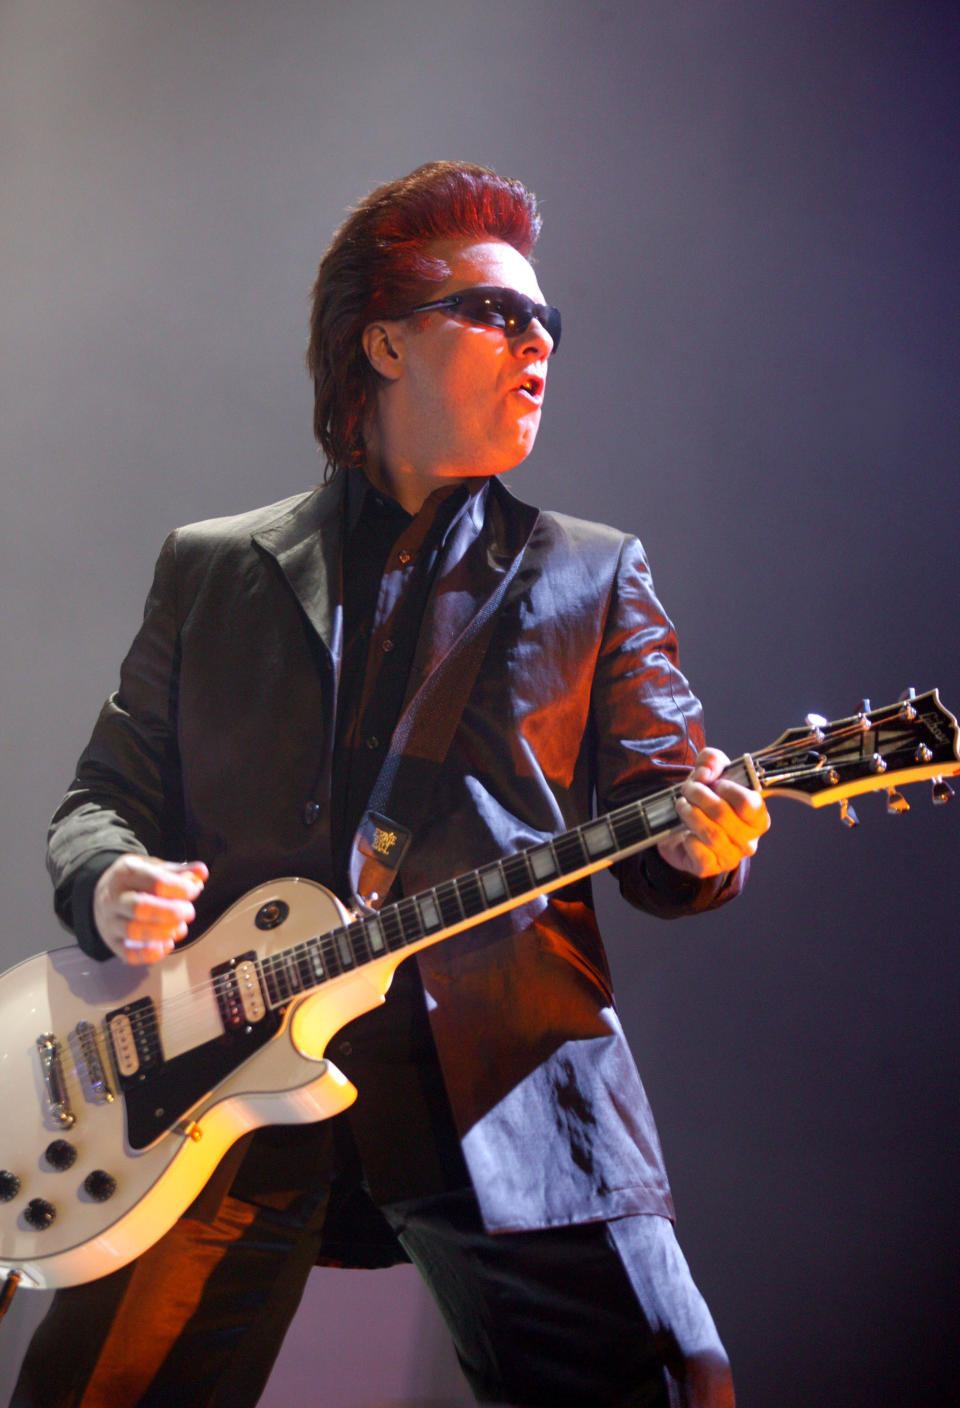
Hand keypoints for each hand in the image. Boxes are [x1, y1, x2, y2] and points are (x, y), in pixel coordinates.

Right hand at [93, 855, 207, 964]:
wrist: (105, 893)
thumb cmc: (135, 881)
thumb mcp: (154, 867)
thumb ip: (179, 871)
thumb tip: (201, 872)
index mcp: (126, 872)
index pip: (154, 881)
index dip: (179, 888)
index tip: (194, 891)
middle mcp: (113, 897)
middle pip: (140, 907)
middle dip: (171, 912)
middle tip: (189, 912)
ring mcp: (110, 921)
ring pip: (133, 931)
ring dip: (162, 932)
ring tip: (180, 929)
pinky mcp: (112, 942)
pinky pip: (128, 953)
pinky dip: (149, 954)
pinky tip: (166, 946)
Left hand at [656, 747, 769, 878]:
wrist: (681, 829)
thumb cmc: (704, 801)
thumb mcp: (709, 773)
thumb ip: (711, 760)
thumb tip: (707, 769)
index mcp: (757, 817)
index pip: (750, 804)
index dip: (728, 789)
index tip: (715, 783)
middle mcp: (749, 840)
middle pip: (724, 815)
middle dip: (700, 797)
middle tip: (688, 789)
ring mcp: (731, 856)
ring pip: (711, 834)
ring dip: (691, 814)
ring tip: (682, 805)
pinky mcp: (711, 868)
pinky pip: (701, 854)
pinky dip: (689, 840)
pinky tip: (685, 832)